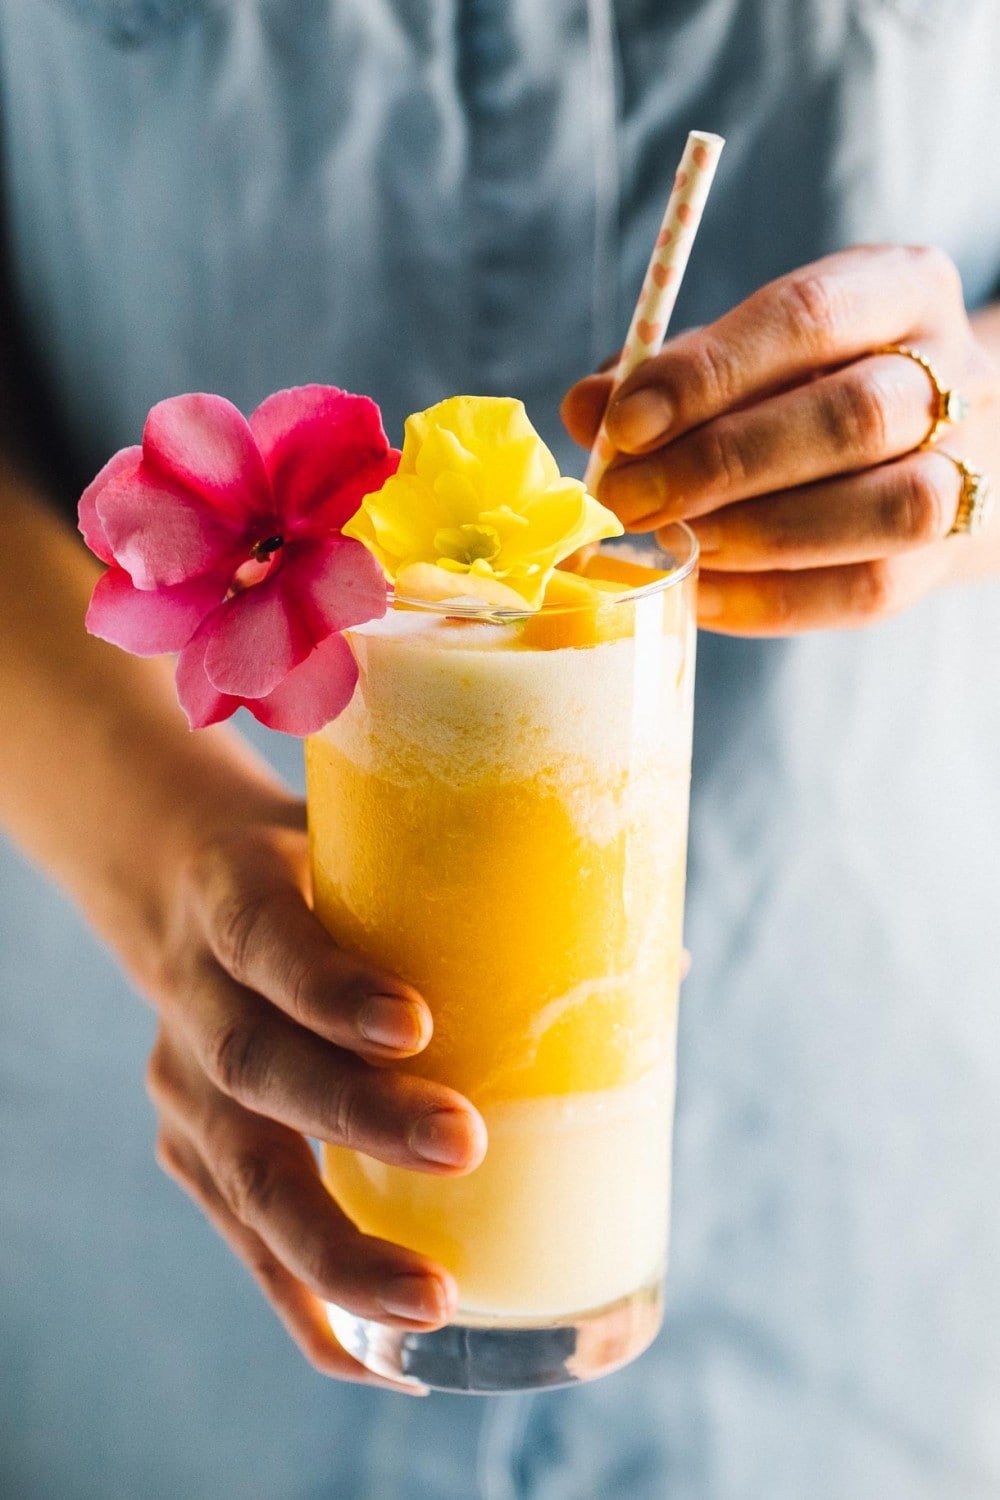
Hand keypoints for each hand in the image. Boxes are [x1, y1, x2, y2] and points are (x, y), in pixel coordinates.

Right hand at [143, 805, 485, 1392]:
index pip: (265, 939)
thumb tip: (665, 966)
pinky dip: (312, 1305)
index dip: (328, 987)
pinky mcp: (191, 1154)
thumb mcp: (372, 847)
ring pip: (243, 1177)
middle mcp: (192, 995)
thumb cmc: (320, 869)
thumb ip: (488, 895)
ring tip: (435, 1300)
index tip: (415, 1025)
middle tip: (465, 1144)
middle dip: (358, 1115)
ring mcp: (181, 1085)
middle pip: (256, 1066)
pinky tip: (383, 1358)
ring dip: (337, 1246)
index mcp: (231, 895)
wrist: (185, 894)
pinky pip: (245, 1244)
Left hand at [564, 245, 999, 633]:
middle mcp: (954, 373)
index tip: (625, 425)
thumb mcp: (740, 355)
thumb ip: (662, 375)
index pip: (808, 316)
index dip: (710, 373)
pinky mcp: (945, 556)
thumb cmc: (802, 388)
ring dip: (758, 533)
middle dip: (722, 464)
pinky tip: (697, 591)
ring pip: (883, 508)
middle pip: (851, 418)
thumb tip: (587, 410)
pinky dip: (770, 599)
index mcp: (900, 288)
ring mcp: (964, 469)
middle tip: (629, 498)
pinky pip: (867, 589)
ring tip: (672, 542)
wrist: (917, 445)